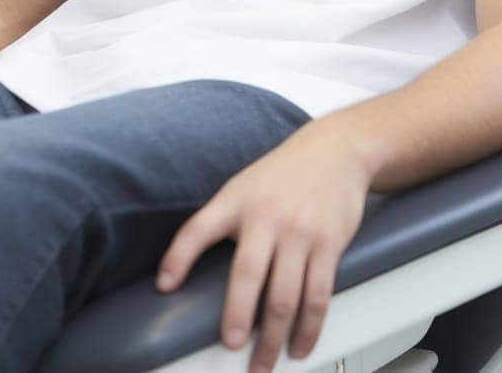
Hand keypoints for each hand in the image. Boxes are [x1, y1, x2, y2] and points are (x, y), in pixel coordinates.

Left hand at [155, 120, 373, 371]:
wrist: (337, 150)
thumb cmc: (284, 174)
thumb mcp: (241, 186)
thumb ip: (217, 221)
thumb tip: (182, 268)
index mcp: (237, 201)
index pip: (199, 228)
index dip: (178, 257)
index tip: (164, 286)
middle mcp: (268, 217)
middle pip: (248, 275)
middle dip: (238, 316)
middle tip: (232, 346)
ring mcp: (301, 232)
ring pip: (286, 295)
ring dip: (275, 337)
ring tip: (264, 362)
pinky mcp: (329, 245)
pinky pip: (319, 295)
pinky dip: (309, 327)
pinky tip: (300, 344)